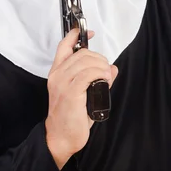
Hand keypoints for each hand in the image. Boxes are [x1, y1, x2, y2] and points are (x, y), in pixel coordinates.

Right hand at [45, 28, 117, 163]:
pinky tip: (104, 81)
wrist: (61, 137)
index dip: (76, 35)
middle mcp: (58, 75)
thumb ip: (96, 79)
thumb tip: (112, 68)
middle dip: (99, 58)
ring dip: (102, 67)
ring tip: (106, 77)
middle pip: (81, 53)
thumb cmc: (70, 118)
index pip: (64, 46)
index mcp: (57, 73)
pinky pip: (88, 74)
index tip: (89, 33)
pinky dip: (100, 74)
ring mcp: (63, 83)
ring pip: (86, 62)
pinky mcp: (71, 92)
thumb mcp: (82, 93)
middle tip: (105, 71)